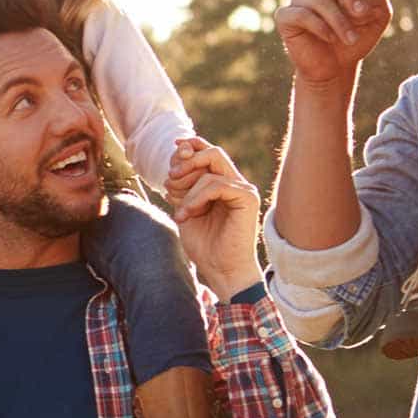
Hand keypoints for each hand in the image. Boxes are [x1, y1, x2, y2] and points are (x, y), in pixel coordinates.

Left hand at [166, 141, 262, 300]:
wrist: (222, 271)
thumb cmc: (205, 246)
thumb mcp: (185, 208)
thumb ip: (183, 184)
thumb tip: (177, 153)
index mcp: (222, 184)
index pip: (208, 153)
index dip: (191, 145)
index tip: (175, 147)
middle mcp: (236, 183)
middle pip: (212, 153)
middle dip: (187, 161)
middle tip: (170, 178)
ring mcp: (244, 190)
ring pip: (210, 172)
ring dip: (187, 190)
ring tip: (181, 213)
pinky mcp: (248, 198)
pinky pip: (217, 185)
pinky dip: (197, 197)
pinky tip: (188, 213)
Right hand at [277, 0, 392, 88]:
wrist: (337, 68)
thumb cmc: (357, 39)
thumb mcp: (377, 16)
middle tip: (364, 15)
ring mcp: (299, 0)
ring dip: (339, 20)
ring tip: (351, 38)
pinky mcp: (285, 17)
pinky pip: (301, 14)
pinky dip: (320, 27)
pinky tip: (330, 38)